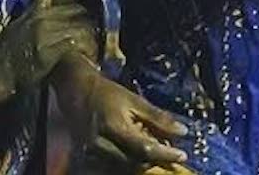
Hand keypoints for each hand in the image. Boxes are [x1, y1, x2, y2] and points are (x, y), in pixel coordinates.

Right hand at [0, 0, 94, 92]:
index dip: (85, 12)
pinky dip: (82, 49)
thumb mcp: (20, 22)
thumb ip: (37, 4)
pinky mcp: (49, 54)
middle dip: (91, 22)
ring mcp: (46, 38)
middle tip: (100, 32)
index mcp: (38, 13)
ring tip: (97, 45)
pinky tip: (88, 55)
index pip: (71, 6)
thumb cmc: (9, 50)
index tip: (94, 18)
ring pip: (78, 30)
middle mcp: (43, 22)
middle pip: (78, 16)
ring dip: (90, 37)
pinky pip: (72, 47)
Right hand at [54, 59, 187, 167]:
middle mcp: (101, 144)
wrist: (76, 91)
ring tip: (153, 150)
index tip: (183, 154)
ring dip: (142, 162)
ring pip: (124, 167)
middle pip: (135, 163)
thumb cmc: (107, 92)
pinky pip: (112, 167)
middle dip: (155, 160)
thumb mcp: (134, 100)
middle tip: (169, 151)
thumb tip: (182, 131)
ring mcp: (92, 153)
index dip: (165, 154)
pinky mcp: (87, 157)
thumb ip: (157, 117)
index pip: (145, 148)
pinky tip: (135, 153)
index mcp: (114, 126)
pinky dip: (128, 162)